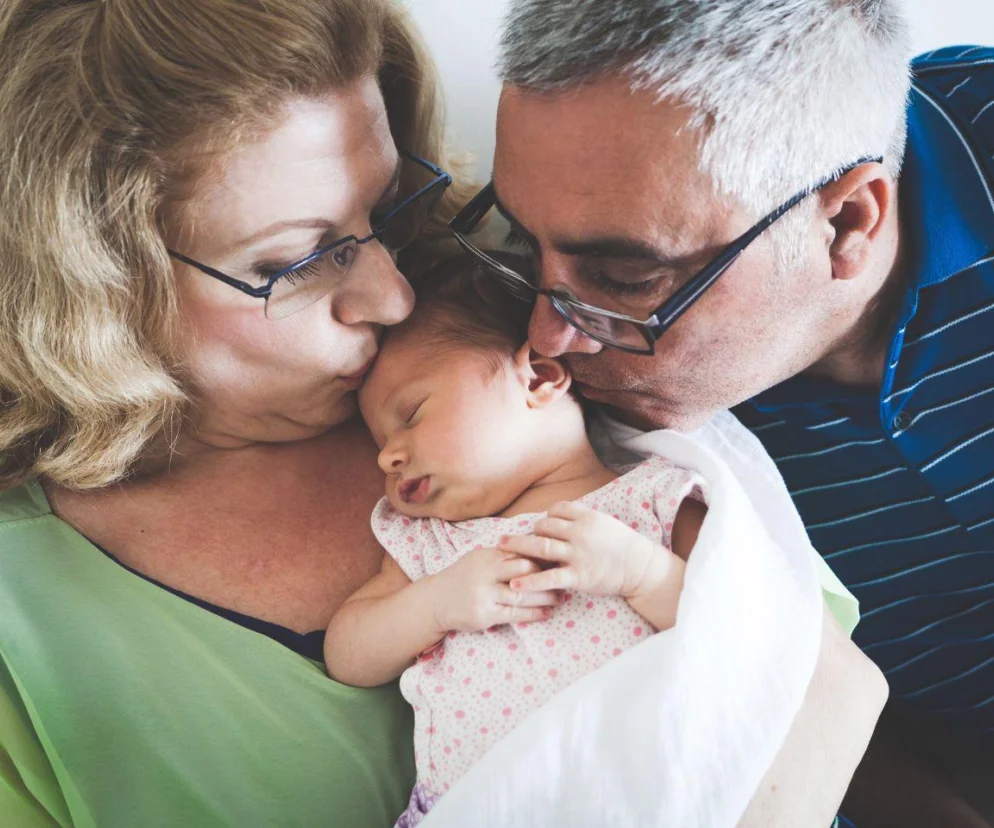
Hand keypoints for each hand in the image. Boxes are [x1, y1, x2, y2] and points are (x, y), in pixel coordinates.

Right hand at [425, 545, 562, 633]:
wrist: (436, 600)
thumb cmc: (463, 577)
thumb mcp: (479, 559)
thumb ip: (503, 555)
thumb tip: (535, 548)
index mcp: (487, 555)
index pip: (520, 552)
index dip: (542, 556)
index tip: (560, 558)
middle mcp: (485, 573)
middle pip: (523, 570)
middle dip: (547, 574)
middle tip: (566, 576)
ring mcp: (484, 594)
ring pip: (522, 594)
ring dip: (545, 596)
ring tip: (560, 597)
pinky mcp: (484, 614)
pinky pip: (514, 614)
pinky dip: (533, 613)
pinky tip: (546, 612)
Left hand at [497, 501, 676, 599]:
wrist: (640, 568)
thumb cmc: (622, 546)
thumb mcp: (604, 523)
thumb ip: (582, 519)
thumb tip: (559, 515)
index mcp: (587, 517)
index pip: (557, 510)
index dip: (546, 517)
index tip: (541, 526)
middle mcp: (580, 533)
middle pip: (545, 526)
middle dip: (530, 532)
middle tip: (513, 538)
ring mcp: (578, 555)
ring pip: (542, 546)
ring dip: (519, 546)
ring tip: (501, 548)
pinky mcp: (578, 576)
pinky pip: (549, 578)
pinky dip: (530, 581)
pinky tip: (514, 584)